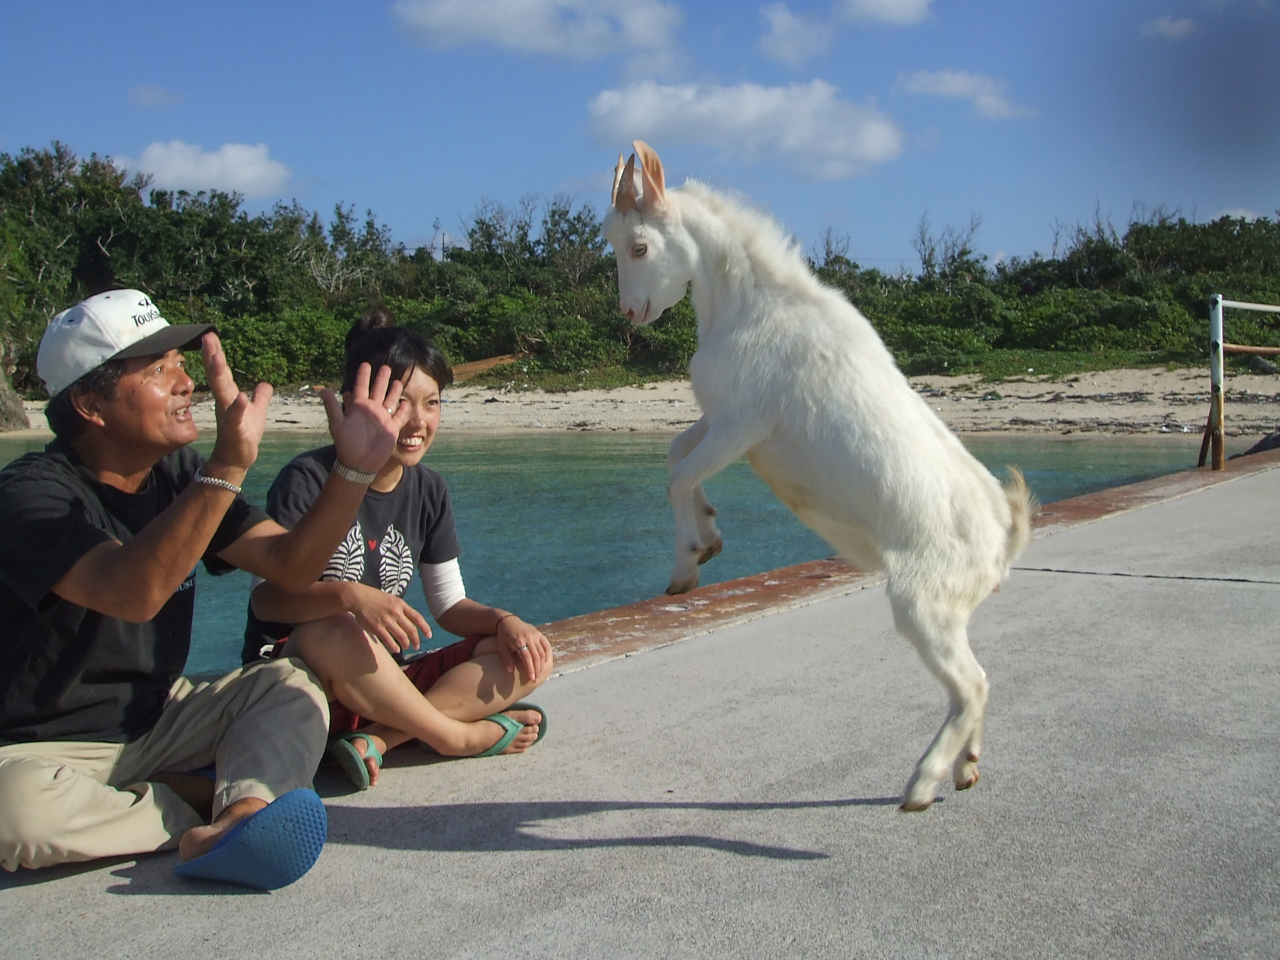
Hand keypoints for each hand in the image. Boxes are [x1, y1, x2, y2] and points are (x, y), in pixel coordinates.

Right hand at [202, 332, 271, 474]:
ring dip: (219, 375)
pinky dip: (237, 407)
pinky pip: (235, 417)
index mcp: (229, 396)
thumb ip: (260, 397)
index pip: (222, 371)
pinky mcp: (235, 430)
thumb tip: (264, 384)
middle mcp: (226, 402)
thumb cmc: (244, 434)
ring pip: (223, 392)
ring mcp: (228, 415)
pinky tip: (240, 396)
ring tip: (217, 358)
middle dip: (212, 357)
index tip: (209, 334)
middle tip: (207, 338)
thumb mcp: (256, 411)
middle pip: (218, 376)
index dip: (216, 353)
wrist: (237, 458)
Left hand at [319, 362, 408, 474]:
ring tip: (398, 381)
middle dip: (381, 378)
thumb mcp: (337, 425)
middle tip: (386, 366)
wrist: (358, 463)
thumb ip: (332, 407)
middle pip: (378, 390)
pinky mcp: (391, 429)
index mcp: (358, 407)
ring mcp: (382, 419)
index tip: (365, 364)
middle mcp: (371, 411)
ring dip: (394, 391)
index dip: (363, 375)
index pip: (361, 386)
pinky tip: (406, 403)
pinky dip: (403, 410)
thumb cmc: (346, 444)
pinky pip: (399, 417)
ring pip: (390, 401)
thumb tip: (322, 390)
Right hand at [345, 583, 431, 653]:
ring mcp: (386, 620)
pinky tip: (396, 650)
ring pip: (401, 636)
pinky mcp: (377, 627)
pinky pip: (389, 640)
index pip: (418, 618)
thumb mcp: (392, 599)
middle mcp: (396, 612)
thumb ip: (402, 609)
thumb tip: (412, 621)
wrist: (358, 597)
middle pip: (411, 630)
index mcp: (401, 604)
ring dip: (406, 644)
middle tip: (417, 646)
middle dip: (416, 640)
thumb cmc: (375, 598)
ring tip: (406, 647)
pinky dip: (394, 646)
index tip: (429, 636)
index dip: (425, 628)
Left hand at [496, 615, 551, 681]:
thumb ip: (506, 659)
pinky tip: (545, 662)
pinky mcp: (538, 633)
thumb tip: (509, 672)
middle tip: (535, 680)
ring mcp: (535, 635)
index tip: (531, 679)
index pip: (527, 658)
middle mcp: (528, 637)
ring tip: (539, 674)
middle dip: (537, 670)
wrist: (508, 621)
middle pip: (536, 656)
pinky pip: (546, 645)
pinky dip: (547, 654)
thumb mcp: (502, 646)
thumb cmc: (503, 636)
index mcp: (518, 641)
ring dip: (542, 664)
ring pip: (542, 652)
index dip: (530, 669)